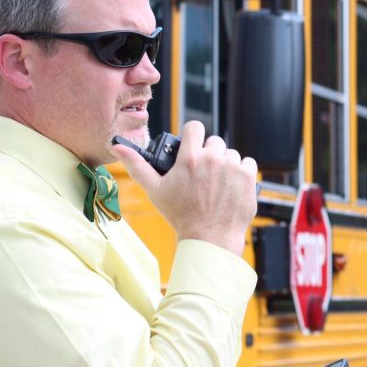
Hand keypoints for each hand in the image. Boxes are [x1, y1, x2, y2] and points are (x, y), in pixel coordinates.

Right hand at [112, 121, 256, 254]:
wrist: (209, 238)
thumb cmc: (180, 215)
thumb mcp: (154, 190)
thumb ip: (137, 166)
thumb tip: (118, 148)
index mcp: (190, 158)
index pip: (195, 127)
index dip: (193, 136)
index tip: (193, 147)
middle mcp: (213, 159)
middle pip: (214, 141)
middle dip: (209, 154)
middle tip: (203, 173)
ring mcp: (233, 167)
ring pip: (231, 154)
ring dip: (226, 164)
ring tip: (217, 183)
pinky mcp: (248, 177)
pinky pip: (248, 163)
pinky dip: (242, 172)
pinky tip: (232, 185)